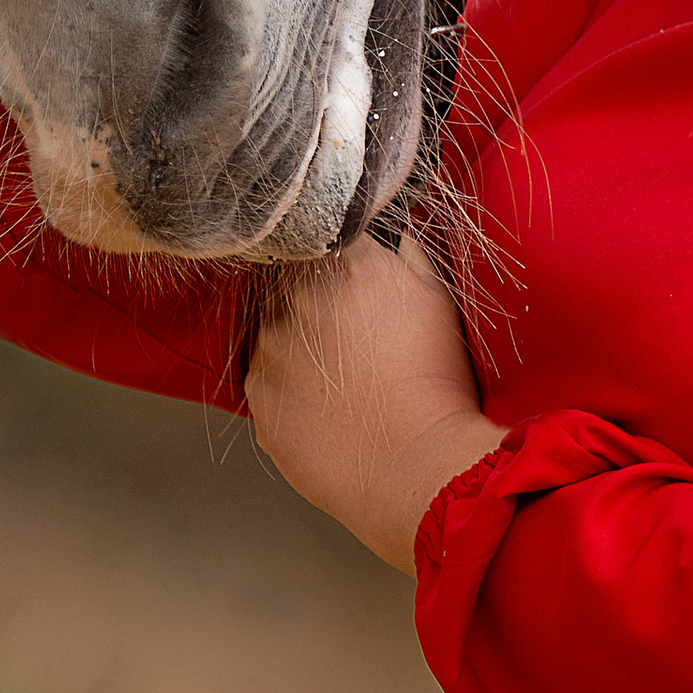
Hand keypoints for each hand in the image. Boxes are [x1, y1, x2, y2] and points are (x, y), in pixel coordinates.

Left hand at [247, 235, 496, 573]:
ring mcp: (268, 346)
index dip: (334, 251)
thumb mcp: (437, 299)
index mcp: (345, 262)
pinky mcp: (255, 394)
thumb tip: (392, 227)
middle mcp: (295, 297)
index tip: (347, 273)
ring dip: (296, 341)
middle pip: (288, 276)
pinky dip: (286, 385)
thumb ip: (407, 251)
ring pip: (272, 328)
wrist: (416, 464)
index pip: (320, 231)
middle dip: (311, 294)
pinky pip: (264, 376)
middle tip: (348, 330)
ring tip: (341, 374)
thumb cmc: (437, 382)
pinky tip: (325, 402)